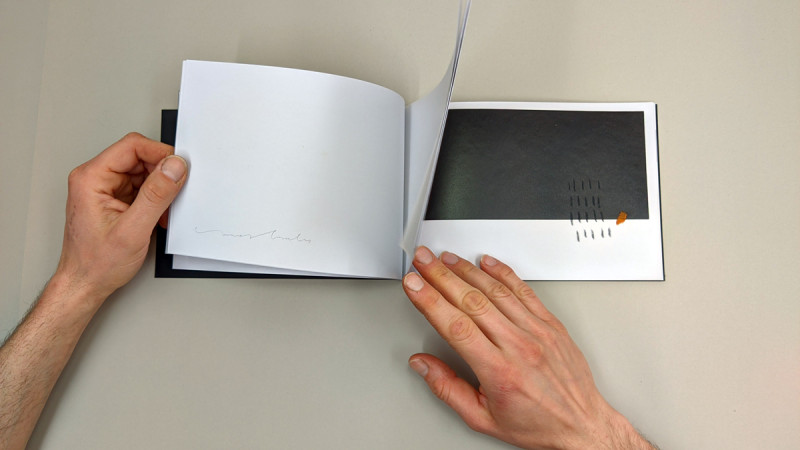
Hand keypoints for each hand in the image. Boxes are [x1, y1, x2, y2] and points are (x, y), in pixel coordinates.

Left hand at [55, 132, 186, 301]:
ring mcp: (105, 189)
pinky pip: (141, 188)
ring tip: (164, 211)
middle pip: (139, 157)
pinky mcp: (114, 199)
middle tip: (177, 192)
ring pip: (143, 173)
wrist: (84, 284)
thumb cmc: (96, 263)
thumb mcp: (133, 230)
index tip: (180, 168)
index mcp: (91, 178)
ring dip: (160, 189)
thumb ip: (156, 195)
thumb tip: (174, 168)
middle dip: (162, 174)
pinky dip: (155, 199)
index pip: (132, 147)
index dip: (160, 153)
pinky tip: (158, 216)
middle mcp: (95, 179)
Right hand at [403, 247, 654, 449]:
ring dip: (467, 270)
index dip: (430, 301)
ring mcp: (537, 332)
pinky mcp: (551, 324)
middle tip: (422, 261)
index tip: (413, 285)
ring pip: (496, 291)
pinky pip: (524, 291)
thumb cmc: (536, 424)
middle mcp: (519, 346)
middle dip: (441, 276)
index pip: (456, 326)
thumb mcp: (482, 418)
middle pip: (471, 301)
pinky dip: (503, 273)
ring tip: (445, 258)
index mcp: (499, 371)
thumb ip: (447, 389)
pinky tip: (487, 262)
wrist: (582, 426)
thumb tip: (422, 364)